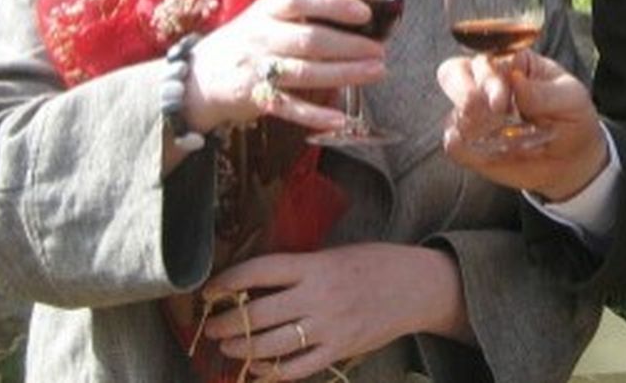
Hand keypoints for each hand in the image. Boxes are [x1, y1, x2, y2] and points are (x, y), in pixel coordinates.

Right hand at [182, 0, 386, 133]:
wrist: (197, 77)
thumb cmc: (246, 41)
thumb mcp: (265, 17)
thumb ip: (302, 15)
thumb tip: (357, 12)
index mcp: (266, 10)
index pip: (300, 0)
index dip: (333, 5)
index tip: (364, 14)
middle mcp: (261, 36)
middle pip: (309, 40)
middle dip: (349, 46)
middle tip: (380, 51)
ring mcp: (257, 69)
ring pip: (305, 73)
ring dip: (343, 74)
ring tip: (376, 72)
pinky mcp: (256, 98)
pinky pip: (289, 107)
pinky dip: (315, 115)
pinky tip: (341, 119)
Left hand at [199, 243, 468, 377]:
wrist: (416, 286)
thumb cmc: (373, 263)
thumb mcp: (335, 254)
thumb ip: (299, 268)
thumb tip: (254, 282)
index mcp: (316, 265)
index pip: (260, 270)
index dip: (228, 281)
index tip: (208, 290)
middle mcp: (320, 296)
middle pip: (258, 314)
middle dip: (226, 324)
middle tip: (212, 328)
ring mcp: (330, 326)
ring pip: (272, 346)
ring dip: (242, 351)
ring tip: (228, 349)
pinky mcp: (339, 350)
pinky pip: (297, 369)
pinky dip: (272, 373)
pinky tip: (258, 370)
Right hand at [436, 51, 608, 199]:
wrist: (574, 158)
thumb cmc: (573, 117)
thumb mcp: (571, 99)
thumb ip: (544, 92)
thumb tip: (516, 81)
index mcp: (512, 62)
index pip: (486, 56)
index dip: (487, 76)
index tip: (501, 101)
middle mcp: (486, 83)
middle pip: (452, 72)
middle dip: (464, 92)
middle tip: (491, 113)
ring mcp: (476, 114)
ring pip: (452, 110)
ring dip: (469, 124)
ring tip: (498, 137)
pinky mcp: (471, 143)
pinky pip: (453, 143)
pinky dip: (464, 147)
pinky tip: (487, 151)